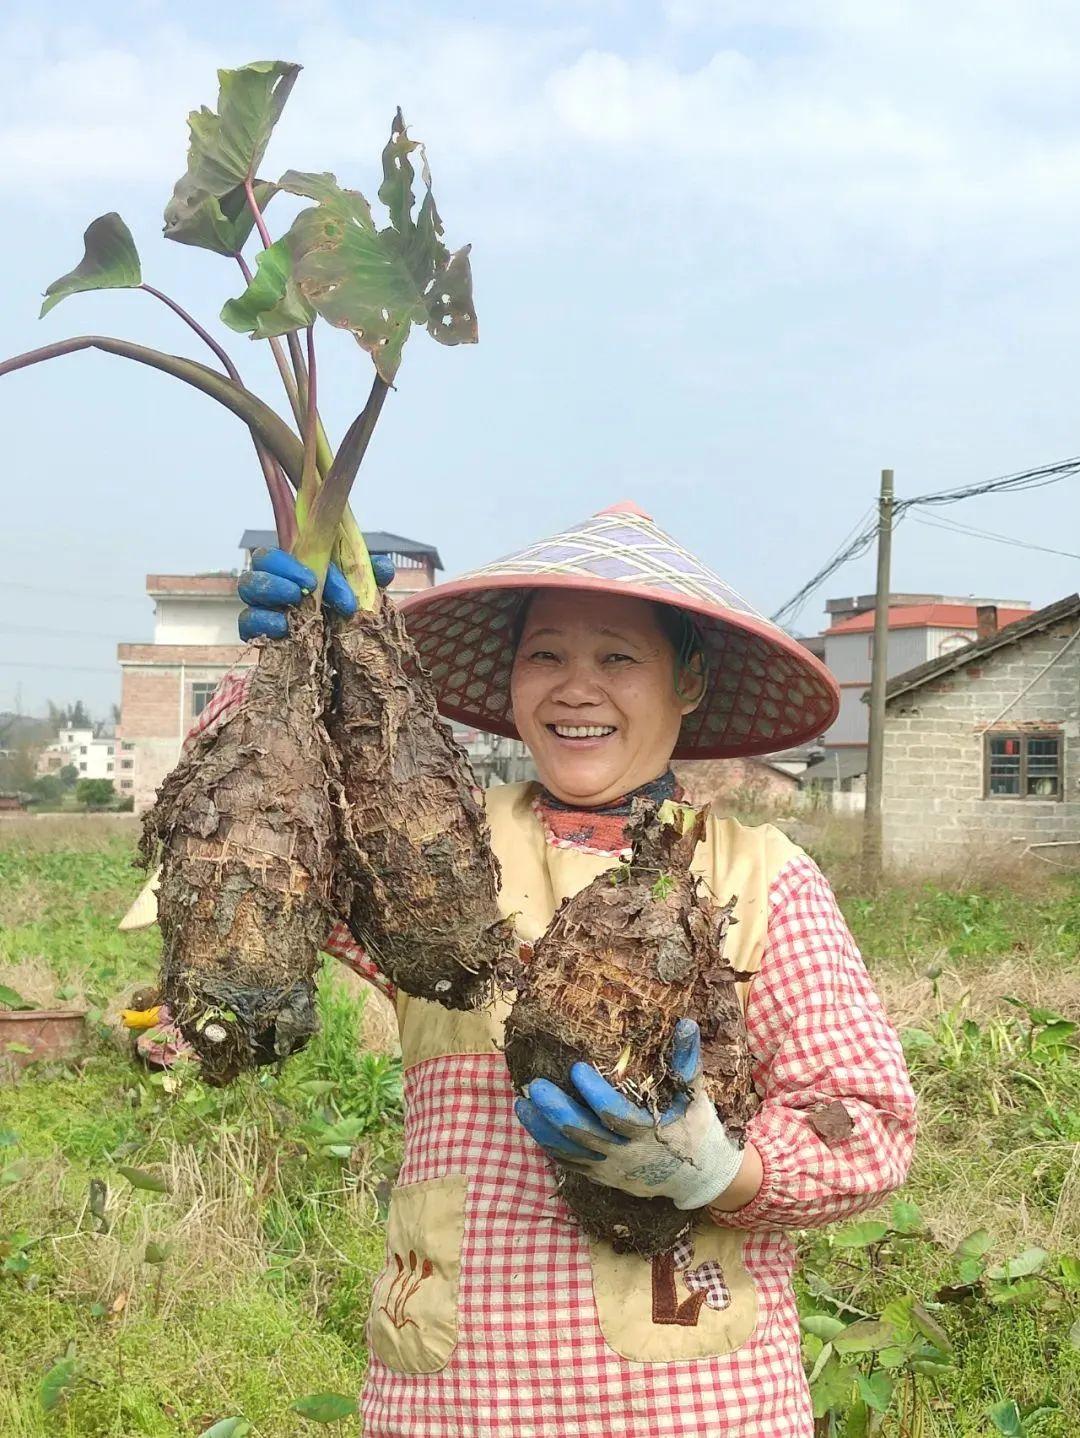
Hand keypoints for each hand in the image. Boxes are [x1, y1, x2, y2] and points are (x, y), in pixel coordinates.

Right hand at [237, 547, 395, 640]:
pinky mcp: (260, 634)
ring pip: (248, 588)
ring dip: (270, 592)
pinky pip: (247, 623)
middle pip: (260, 561)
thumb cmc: (345, 611)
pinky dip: (261, 624)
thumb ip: (370, 575)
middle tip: (306, 589)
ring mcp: (264, 605)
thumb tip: (380, 568)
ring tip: (295, 604)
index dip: (299, 563)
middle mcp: (276, 579)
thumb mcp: (360, 591)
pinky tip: (284, 628)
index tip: (319, 580)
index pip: (288, 549)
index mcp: (297, 564)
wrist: (344, 653)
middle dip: (282, 571)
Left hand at [514, 1019, 744, 1210]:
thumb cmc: (696, 1128)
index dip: (594, 1094)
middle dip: (557, 1111)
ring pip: (571, 1151)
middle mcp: (627, 1155)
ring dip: (544, 1129)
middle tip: (534, 1086)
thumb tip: (685, 1022)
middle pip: (585, 1134)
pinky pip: (571, 1163)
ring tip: (521, 1104)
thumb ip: (686, 1061)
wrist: (700, 1178)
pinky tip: (532, 1125)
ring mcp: (612, 1169)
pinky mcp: (603, 1176)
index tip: (576, 1068)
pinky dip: (550, 1146)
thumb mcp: (695, 1096)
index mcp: (649, 1133)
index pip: (615, 1115)